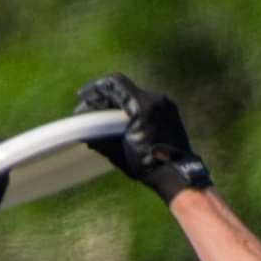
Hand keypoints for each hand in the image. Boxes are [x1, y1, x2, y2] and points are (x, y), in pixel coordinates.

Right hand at [74, 72, 211, 203]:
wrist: (178, 175)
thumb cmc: (149, 166)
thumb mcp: (120, 152)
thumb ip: (101, 138)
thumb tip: (83, 134)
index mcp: (143, 106)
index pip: (114, 84)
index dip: (95, 88)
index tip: (82, 96)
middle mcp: (156, 99)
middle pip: (124, 90)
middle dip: (105, 99)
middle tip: (90, 111)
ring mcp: (165, 104)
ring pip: (135, 96)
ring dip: (119, 104)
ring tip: (105, 118)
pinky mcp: (170, 111)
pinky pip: (147, 104)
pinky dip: (133, 109)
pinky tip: (123, 122)